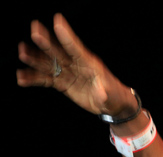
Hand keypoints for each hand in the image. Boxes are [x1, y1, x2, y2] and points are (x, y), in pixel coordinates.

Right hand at [16, 14, 136, 117]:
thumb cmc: (114, 94)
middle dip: (46, 42)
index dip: (67, 36)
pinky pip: (45, 80)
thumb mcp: (111, 94)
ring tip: (22, 53)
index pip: (76, 48)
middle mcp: (75, 65)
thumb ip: (104, 92)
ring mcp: (67, 73)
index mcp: (88, 63)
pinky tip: (21, 78)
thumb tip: (101, 94)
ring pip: (48, 64)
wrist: (111, 104)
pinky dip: (34, 79)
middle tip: (35, 30)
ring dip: (35, 59)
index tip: (58, 20)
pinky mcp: (62, 83)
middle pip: (58, 51)